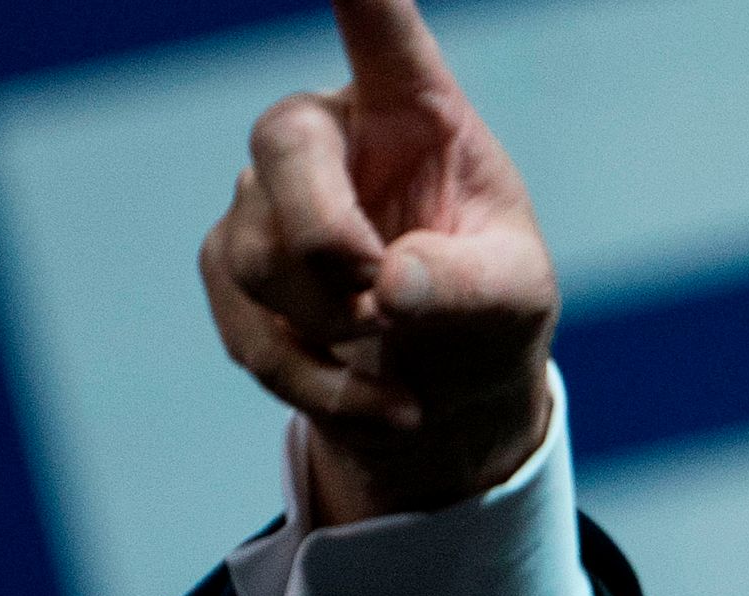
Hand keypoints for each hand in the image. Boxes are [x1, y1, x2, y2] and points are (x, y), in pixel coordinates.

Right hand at [199, 0, 559, 525]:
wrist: (445, 392)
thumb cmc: (489, 312)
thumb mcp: (515, 300)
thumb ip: (472, 286)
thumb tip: (392, 288)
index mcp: (413, 109)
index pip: (380, 27)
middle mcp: (330, 133)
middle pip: (281, 144)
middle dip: (328, 239)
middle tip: (382, 304)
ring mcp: (268, 196)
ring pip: (260, 254)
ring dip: (336, 328)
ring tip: (400, 349)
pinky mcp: (233, 267)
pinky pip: (250, 327)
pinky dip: (321, 383)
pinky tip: (387, 405)